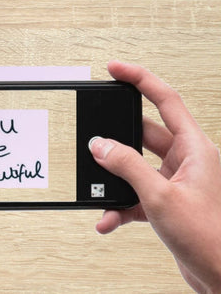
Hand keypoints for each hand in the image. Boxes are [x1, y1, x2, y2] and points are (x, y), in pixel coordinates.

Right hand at [89, 61, 220, 292]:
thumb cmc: (211, 238)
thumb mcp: (160, 196)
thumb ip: (127, 166)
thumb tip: (101, 146)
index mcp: (195, 147)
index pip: (165, 99)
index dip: (139, 78)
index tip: (115, 69)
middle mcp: (185, 159)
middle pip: (144, 133)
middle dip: (118, 140)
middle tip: (97, 140)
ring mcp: (174, 179)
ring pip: (135, 165)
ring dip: (115, 179)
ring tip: (101, 187)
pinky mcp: (165, 199)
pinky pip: (135, 193)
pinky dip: (119, 204)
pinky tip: (108, 217)